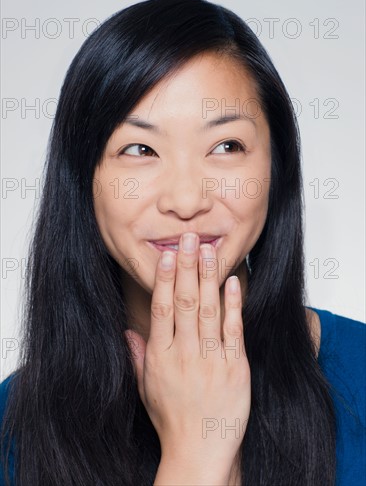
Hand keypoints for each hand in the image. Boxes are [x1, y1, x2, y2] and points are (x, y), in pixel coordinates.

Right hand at [124, 232, 250, 473]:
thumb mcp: (145, 389)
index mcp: (161, 357)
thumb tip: (127, 331)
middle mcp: (185, 354)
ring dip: (209, 278)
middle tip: (188, 238)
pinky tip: (233, 282)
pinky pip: (235, 331)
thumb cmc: (171, 419)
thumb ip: (137, 356)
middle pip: (187, 303)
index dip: (166, 280)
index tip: (167, 255)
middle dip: (187, 267)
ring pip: (210, 310)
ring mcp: (212, 360)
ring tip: (208, 250)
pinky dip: (234, 305)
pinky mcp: (236, 368)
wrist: (200, 451)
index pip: (163, 309)